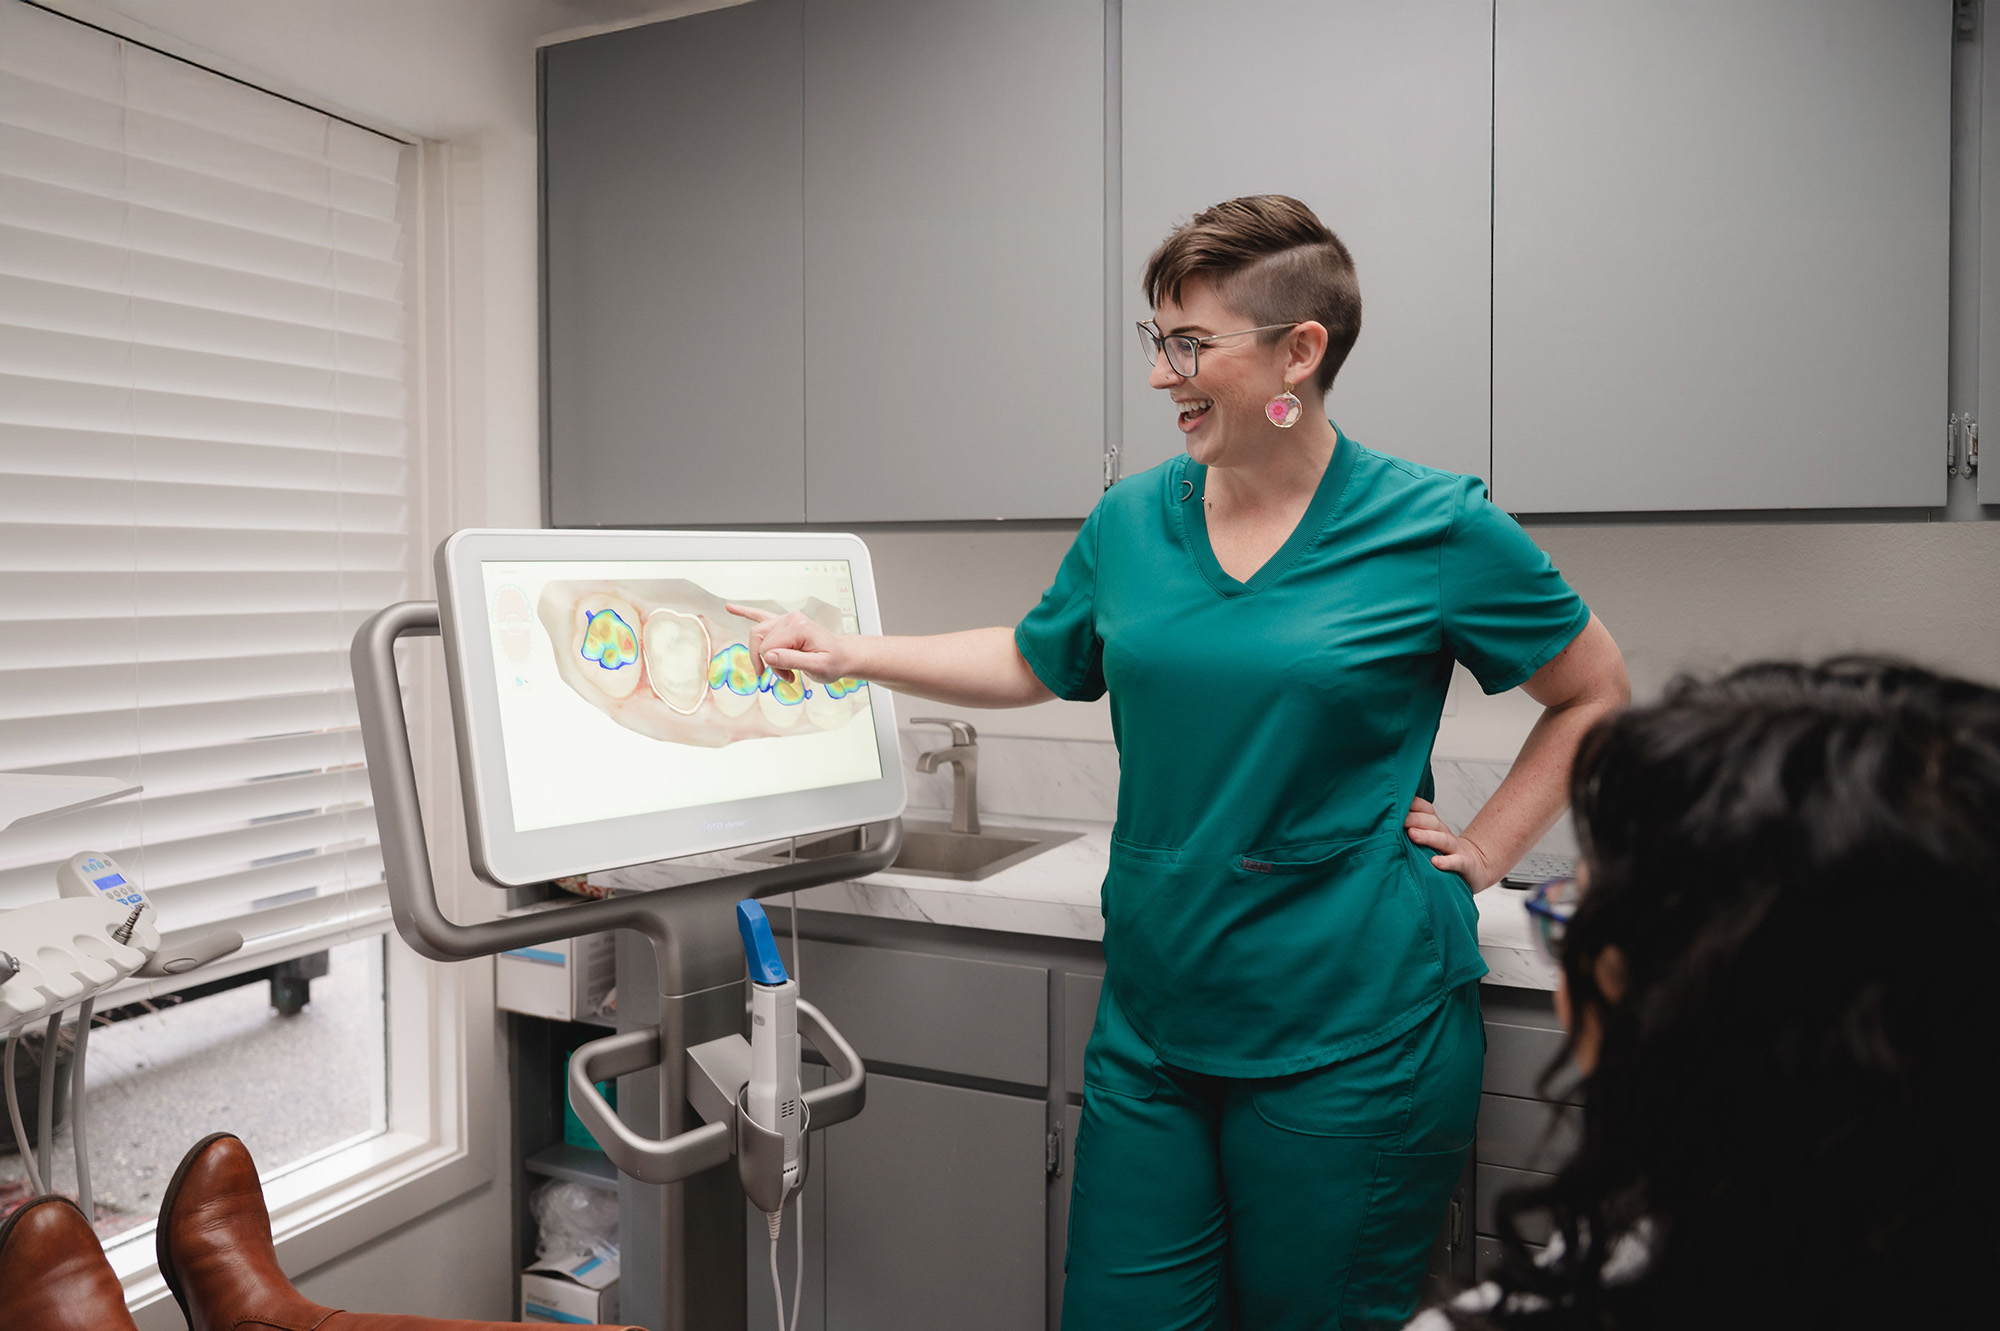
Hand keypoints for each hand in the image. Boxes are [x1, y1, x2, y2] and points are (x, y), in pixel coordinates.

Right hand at [729, 603, 847, 681]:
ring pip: (757, 635)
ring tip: (781, 669)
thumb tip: (767, 655)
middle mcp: (790, 618)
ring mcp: (786, 618)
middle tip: (784, 675)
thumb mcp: (817, 667)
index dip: (773, 666)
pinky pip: (760, 615)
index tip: (789, 678)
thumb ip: (792, 660)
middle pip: (759, 640)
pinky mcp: (784, 622)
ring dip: (764, 654)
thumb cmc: (833, 662)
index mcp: (798, 627)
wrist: (842, 656)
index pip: (768, 647)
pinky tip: (730, 607)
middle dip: (767, 661)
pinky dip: (745, 612)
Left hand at [1404, 796, 1496, 890]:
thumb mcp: (1429, 839)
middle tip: (1398, 820)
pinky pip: (1456, 862)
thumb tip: (1384, 823)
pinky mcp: (1465, 864)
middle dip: (1414, 819)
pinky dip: (1447, 862)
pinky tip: (1435, 862)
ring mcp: (1456, 849)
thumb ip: (1412, 830)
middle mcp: (1444, 834)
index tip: (1396, 801)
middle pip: (1431, 822)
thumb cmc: (1444, 854)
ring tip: (1412, 835)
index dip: (1413, 804)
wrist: (1475, 867)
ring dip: (1427, 836)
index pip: (1425, 809)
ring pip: (1442, 839)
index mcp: (1435, 826)